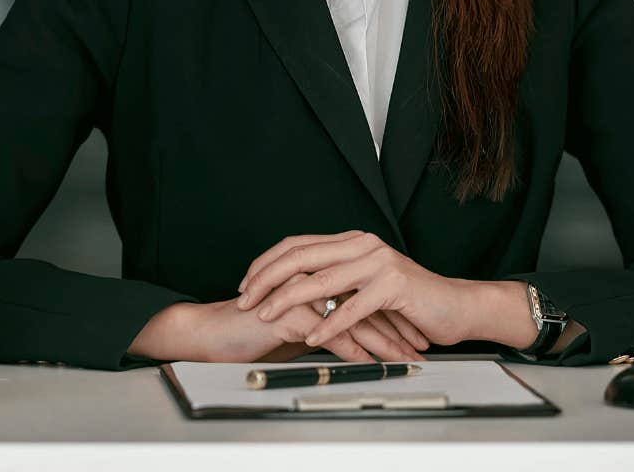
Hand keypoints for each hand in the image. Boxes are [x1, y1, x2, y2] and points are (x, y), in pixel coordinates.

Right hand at [129, 297, 410, 363]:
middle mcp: (308, 276)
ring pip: (351, 314)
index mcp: (312, 274)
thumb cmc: (253, 328)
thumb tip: (359, 334)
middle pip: (364, 299)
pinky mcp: (287, 311)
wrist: (215, 333)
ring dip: (380, 339)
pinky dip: (351, 347)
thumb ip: (325, 319)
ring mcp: (298, 291)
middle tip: (419, 346)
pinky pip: (327, 330)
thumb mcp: (298, 323)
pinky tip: (368, 361)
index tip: (413, 332)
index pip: (362, 290)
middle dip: (395, 325)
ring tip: (403, 357)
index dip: (390, 312)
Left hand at [236, 230, 487, 350]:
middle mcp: (362, 245)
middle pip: (301, 257)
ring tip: (266, 316)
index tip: (245, 284)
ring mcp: (378, 263)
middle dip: (266, 279)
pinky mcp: (393, 285)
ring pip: (321, 280)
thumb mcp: (365, 286)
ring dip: (288, 301)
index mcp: (351, 242)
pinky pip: (352, 307)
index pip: (296, 245)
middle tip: (244, 299)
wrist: (456, 307)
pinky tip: (312, 337)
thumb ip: (336, 283)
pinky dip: (328, 324)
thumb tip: (292, 293)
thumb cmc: (409, 303)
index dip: (266, 264)